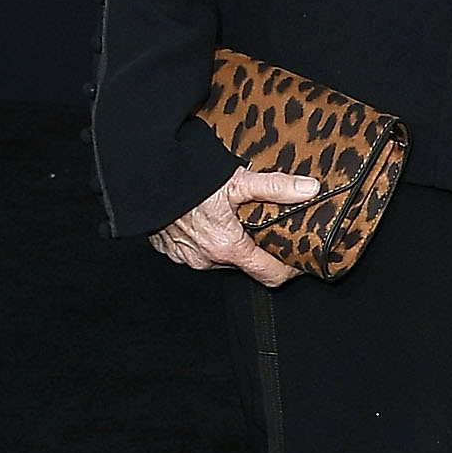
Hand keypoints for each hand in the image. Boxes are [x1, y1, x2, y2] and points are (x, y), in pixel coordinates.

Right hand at [149, 165, 320, 285]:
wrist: (143, 177)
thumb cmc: (186, 180)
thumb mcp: (237, 181)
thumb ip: (276, 187)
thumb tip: (309, 189)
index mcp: (227, 247)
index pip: (270, 275)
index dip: (290, 269)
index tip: (299, 259)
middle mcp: (206, 259)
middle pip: (246, 264)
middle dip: (258, 248)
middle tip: (267, 227)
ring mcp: (186, 256)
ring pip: (220, 257)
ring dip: (231, 242)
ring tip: (236, 219)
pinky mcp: (170, 249)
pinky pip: (196, 250)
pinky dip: (205, 238)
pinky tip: (208, 219)